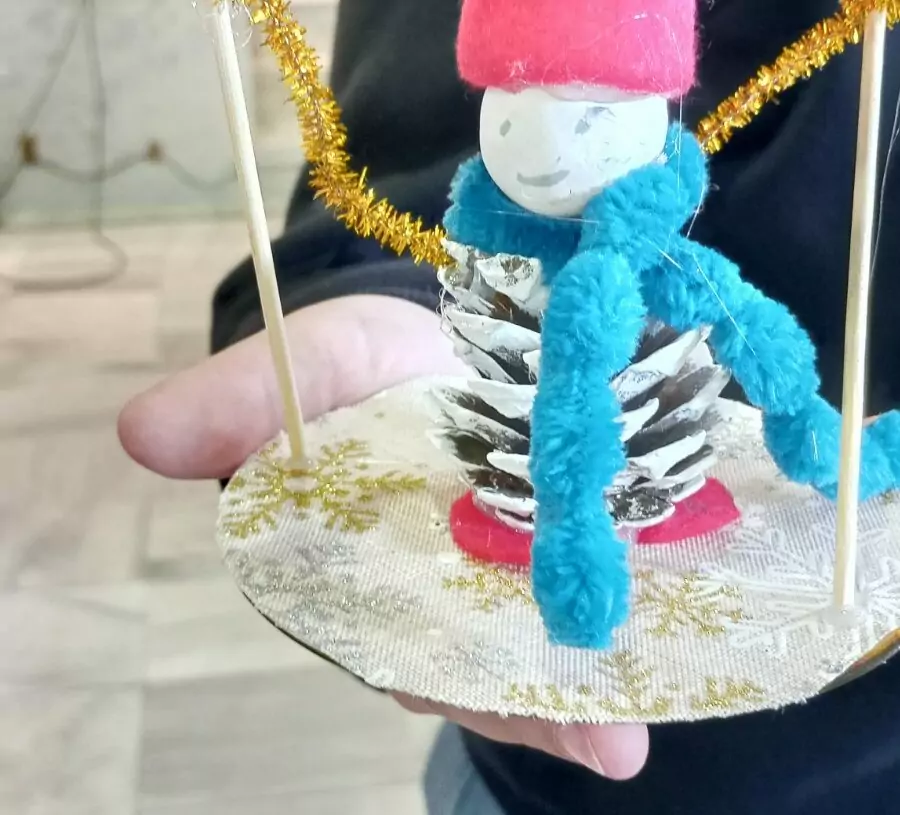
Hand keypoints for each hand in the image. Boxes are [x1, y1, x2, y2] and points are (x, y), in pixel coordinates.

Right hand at [118, 294, 649, 778]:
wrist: (448, 336)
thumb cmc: (361, 364)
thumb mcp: (302, 363)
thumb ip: (236, 400)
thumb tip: (141, 432)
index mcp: (356, 563)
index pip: (371, 629)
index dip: (401, 658)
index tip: (429, 682)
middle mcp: (429, 589)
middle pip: (466, 662)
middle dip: (517, 699)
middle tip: (586, 737)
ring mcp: (504, 573)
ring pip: (535, 650)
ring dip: (579, 693)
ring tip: (622, 736)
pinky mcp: (566, 545)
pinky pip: (588, 604)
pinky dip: (622, 637)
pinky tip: (659, 682)